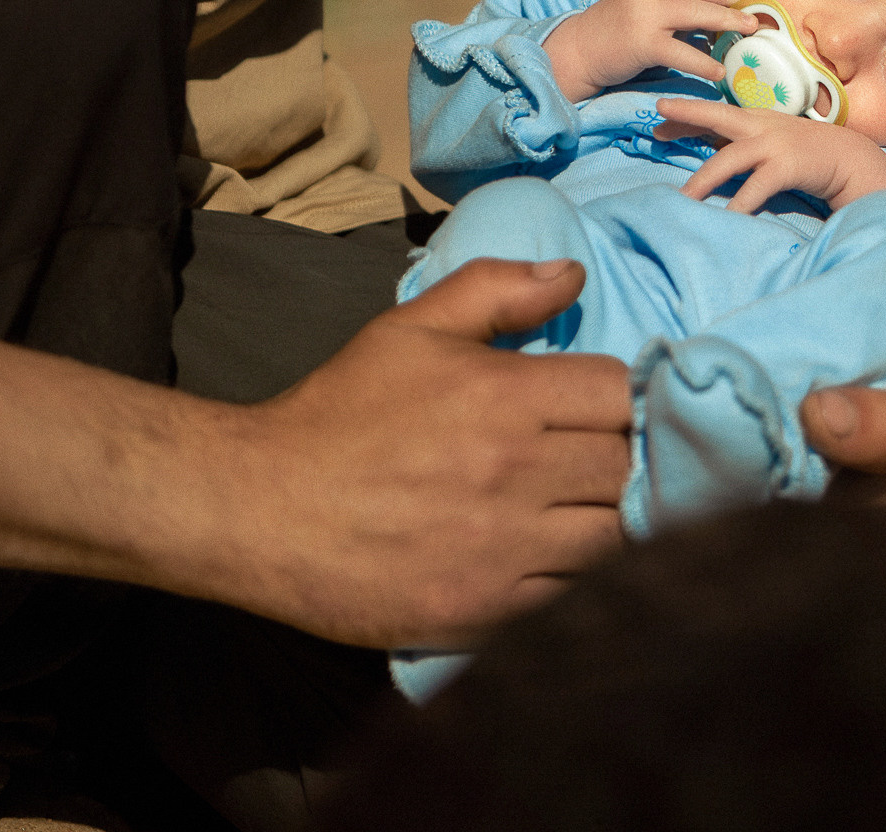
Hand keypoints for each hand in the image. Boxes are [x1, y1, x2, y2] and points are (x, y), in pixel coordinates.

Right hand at [219, 258, 632, 647]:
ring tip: (587, 510)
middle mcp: (515, 471)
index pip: (622, 394)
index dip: (626, 399)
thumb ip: (496, 291)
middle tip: (602, 462)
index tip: (607, 410)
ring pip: (617, 537)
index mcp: (505, 396)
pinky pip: (575, 596)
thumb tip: (574, 273)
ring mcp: (504, 549)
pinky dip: (580, 579)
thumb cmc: (337, 413)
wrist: (255, 510)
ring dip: (614, 522)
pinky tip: (557, 559)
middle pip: (629, 468)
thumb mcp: (410, 329)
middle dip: (627, 460)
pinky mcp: (486, 611)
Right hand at [542, 0, 753, 99]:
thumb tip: (720, 8)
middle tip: (753, 18)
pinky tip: (718, 72)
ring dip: (728, 24)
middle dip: (733, 1)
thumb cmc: (616, 29)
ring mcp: (642, 13)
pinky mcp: (641, 43)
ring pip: (698, 13)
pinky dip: (704, 63)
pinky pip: (682, 52)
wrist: (578, 52)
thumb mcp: (642, 0)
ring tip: (746, 36)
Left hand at [656, 96, 885, 211]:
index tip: (659, 117)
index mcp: (759, 119)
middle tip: (657, 118)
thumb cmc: (811, 157)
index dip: (687, 114)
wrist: (854, 161)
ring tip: (680, 200)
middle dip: (688, 113)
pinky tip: (725, 218)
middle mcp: (764, 126)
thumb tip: (716, 161)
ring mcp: (776, 145)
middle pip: (718, 116)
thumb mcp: (776, 144)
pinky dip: (739, 204)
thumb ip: (749, 147)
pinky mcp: (788, 166)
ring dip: (702, 179)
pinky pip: (755, 188)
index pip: (716, 112)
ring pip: (729, 159)